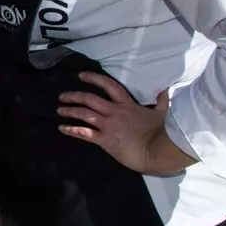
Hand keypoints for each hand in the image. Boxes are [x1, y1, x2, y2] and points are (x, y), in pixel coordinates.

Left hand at [58, 73, 194, 174]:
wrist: (158, 150)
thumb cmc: (162, 132)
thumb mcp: (162, 112)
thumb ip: (162, 100)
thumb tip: (166, 89)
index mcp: (127, 104)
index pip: (109, 86)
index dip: (94, 78)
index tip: (82, 75)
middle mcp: (114, 112)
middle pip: (90, 99)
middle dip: (75, 96)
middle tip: (62, 95)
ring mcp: (108, 125)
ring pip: (84, 113)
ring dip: (70, 111)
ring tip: (59, 110)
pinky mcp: (105, 139)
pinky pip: (84, 133)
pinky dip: (71, 130)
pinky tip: (62, 128)